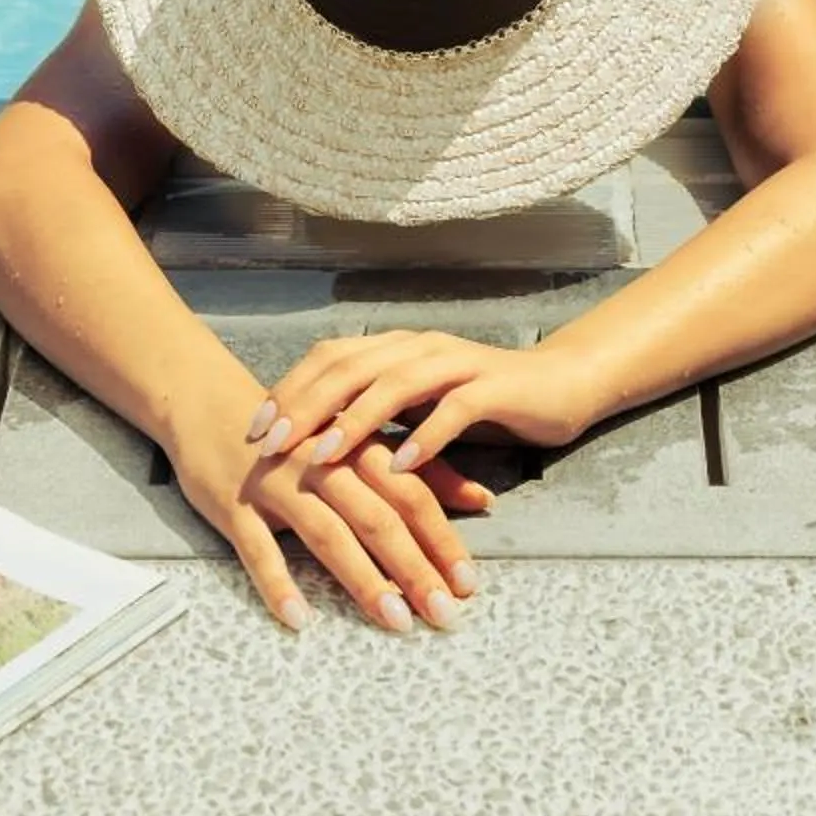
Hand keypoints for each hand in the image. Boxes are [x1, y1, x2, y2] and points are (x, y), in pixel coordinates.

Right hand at [170, 417, 491, 634]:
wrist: (210, 406)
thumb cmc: (300, 433)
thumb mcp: (362, 443)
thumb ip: (422, 470)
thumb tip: (483, 499)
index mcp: (357, 446)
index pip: (411, 493)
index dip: (442, 538)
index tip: (468, 584)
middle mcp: (322, 464)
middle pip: (378, 518)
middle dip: (415, 569)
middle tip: (445, 614)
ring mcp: (277, 485)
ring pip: (327, 535)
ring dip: (364, 581)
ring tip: (395, 621)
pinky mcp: (236, 506)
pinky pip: (257, 550)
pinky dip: (277, 584)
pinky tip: (299, 619)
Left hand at [253, 331, 606, 474]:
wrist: (560, 386)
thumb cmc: (482, 404)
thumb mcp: (417, 410)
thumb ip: (375, 417)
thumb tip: (313, 446)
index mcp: (395, 348)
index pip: (329, 358)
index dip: (289, 390)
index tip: (255, 430)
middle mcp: (419, 347)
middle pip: (350, 367)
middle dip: (306, 406)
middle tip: (272, 445)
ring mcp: (457, 363)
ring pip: (394, 384)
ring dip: (354, 421)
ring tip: (322, 456)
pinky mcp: (493, 387)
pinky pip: (453, 410)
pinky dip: (425, 438)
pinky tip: (400, 468)